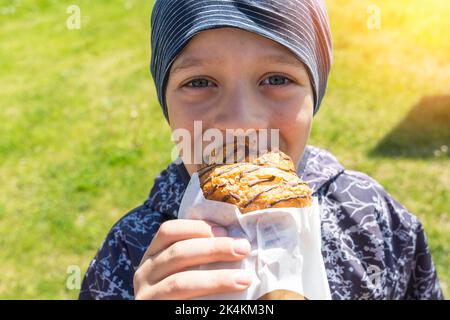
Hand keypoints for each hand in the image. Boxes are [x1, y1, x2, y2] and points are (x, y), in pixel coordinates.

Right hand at [133, 219, 251, 298]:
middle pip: (178, 252)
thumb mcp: (186, 271)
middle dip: (214, 248)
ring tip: (244, 279)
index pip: (169, 231)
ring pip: (180, 282)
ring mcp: (146, 296)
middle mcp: (144, 273)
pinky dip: (208, 299)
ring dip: (217, 279)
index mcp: (153, 256)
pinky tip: (228, 300)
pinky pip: (182, 303)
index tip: (224, 230)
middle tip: (243, 248)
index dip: (197, 227)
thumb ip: (200, 257)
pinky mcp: (154, 311)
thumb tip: (236, 242)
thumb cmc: (186, 295)